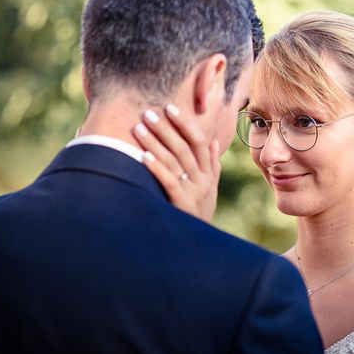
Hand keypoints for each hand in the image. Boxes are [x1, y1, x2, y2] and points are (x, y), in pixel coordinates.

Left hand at [133, 104, 219, 222]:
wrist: (199, 246)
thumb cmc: (200, 213)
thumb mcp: (211, 189)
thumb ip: (212, 165)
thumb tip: (213, 140)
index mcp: (208, 173)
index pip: (199, 141)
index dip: (185, 123)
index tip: (170, 107)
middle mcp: (203, 180)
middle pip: (184, 147)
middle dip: (165, 128)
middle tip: (148, 112)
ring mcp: (193, 192)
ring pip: (174, 161)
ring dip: (155, 142)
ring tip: (140, 128)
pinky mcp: (182, 204)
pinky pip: (169, 181)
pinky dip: (157, 167)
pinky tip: (143, 155)